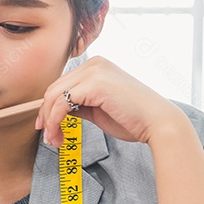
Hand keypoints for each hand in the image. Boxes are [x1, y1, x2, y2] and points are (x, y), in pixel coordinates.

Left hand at [34, 56, 185, 147]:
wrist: (158, 123)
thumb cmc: (134, 119)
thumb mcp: (99, 109)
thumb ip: (79, 105)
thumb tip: (57, 112)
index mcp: (96, 66)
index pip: (62, 84)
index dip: (49, 107)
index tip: (46, 127)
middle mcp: (94, 63)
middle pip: (54, 88)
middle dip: (46, 115)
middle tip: (48, 137)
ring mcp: (93, 71)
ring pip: (54, 96)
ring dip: (49, 121)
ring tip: (53, 140)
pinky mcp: (94, 84)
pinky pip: (62, 103)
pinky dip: (55, 121)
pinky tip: (58, 134)